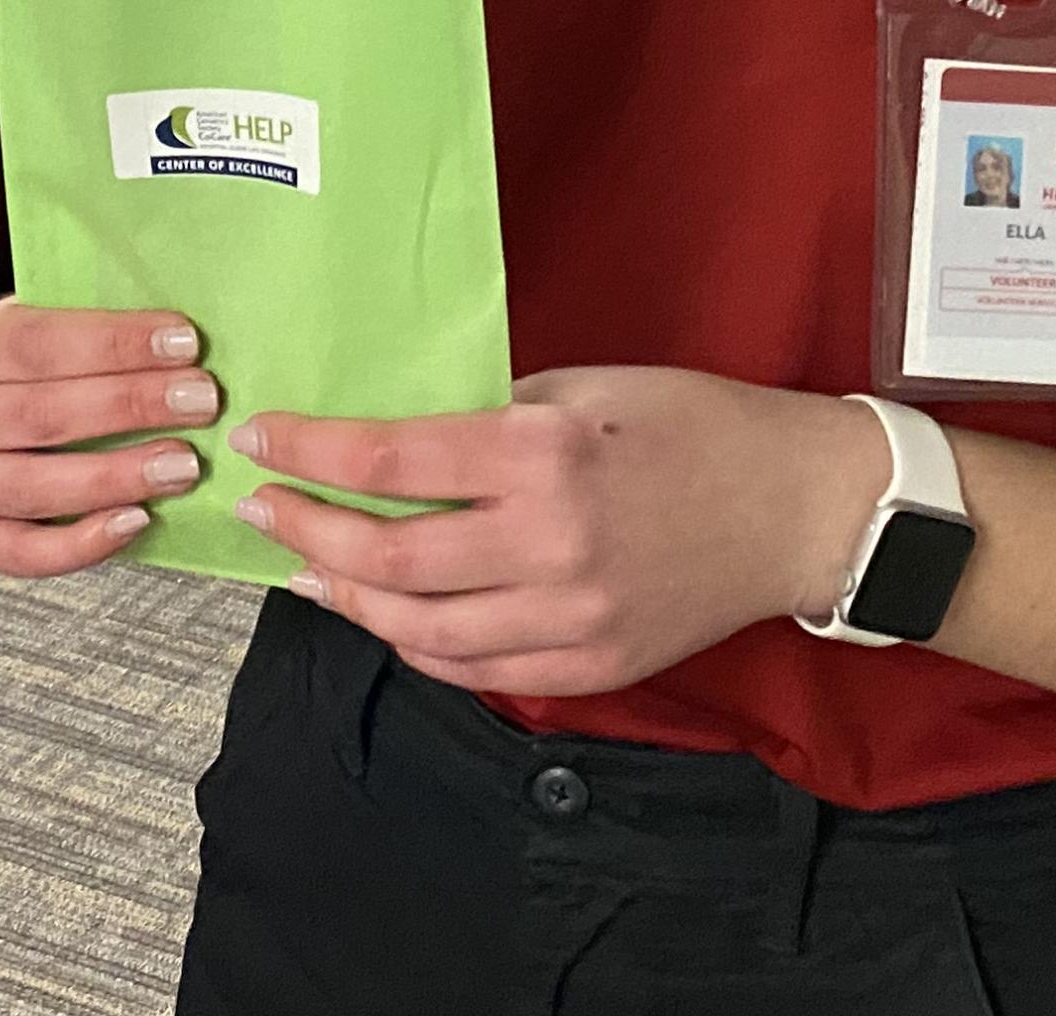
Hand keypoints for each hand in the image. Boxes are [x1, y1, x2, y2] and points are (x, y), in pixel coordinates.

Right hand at [0, 301, 217, 578]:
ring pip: (33, 486)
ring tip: (183, 465)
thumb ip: (89, 323)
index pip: (36, 342)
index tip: (184, 343)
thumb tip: (174, 333)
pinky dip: (82, 543)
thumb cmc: (26, 369)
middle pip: (40, 414)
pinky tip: (137, 521)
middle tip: (200, 402)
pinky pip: (25, 552)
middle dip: (130, 405)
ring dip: (116, 476)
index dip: (113, 343)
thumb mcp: (40, 324)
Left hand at [234, 367, 885, 699]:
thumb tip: (393, 434)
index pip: (391, 461)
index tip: (262, 439)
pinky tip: (384, 616)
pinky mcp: (591, 666)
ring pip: (420, 629)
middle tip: (262, 509)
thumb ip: (489, 415)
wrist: (794, 507)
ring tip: (307, 570)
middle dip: (305, 533)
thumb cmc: (690, 426)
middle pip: (389, 559)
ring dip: (347, 600)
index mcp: (543, 453)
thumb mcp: (583, 385)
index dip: (310, 451)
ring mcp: (572, 618)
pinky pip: (476, 669)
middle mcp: (550, 543)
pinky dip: (416, 645)